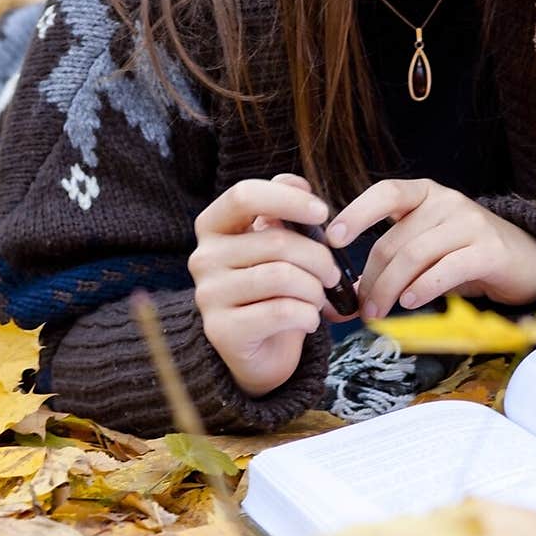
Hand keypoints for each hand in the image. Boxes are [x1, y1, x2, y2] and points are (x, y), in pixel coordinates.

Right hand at [189, 173, 358, 397]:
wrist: (258, 351)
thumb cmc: (273, 290)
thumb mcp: (279, 247)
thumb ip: (286, 214)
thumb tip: (300, 183)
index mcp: (214, 226)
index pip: (244, 195)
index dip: (287, 198)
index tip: (322, 212)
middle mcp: (203, 257)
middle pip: (276, 241)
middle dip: (319, 257)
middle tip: (332, 274)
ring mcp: (208, 294)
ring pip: (282, 277)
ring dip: (315, 289)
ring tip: (318, 298)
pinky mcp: (222, 330)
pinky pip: (282, 312)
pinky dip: (308, 316)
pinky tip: (308, 320)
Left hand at [325, 178, 535, 321]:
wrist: (525, 262)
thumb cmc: (465, 256)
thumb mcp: (424, 254)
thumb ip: (387, 269)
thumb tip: (342, 304)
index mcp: (424, 193)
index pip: (386, 192)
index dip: (357, 213)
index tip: (332, 238)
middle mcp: (446, 201)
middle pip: (395, 240)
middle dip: (372, 278)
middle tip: (361, 309)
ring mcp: (470, 223)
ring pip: (415, 255)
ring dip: (390, 289)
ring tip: (378, 313)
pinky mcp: (490, 250)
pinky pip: (447, 268)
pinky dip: (424, 287)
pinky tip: (410, 302)